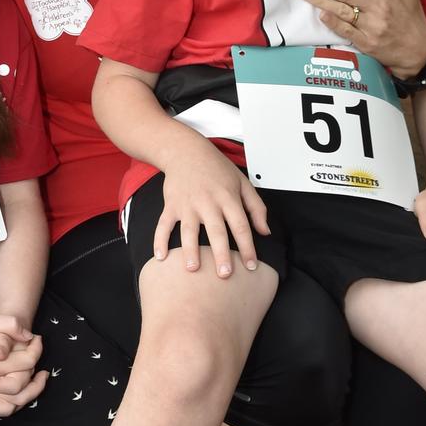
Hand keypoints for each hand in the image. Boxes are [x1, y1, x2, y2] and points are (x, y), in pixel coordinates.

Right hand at [0, 314, 42, 409]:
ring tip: (38, 379)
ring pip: (12, 405)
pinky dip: (11, 405)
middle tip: (38, 356)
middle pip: (22, 387)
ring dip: (29, 394)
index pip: (26, 363)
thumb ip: (9, 324)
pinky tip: (18, 392)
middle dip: (35, 371)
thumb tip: (29, 336)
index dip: (37, 349)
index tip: (37, 338)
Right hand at [155, 133, 269, 278]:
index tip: (251, 266)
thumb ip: (256, 207)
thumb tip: (265, 232)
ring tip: (192, 268)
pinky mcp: (171, 204)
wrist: (186, 150)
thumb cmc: (216, 167)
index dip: (247, 247)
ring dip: (190, 250)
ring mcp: (187, 204)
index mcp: (227, 197)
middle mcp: (207, 201)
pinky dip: (160, 240)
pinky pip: (164, 224)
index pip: (240, 225)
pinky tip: (161, 257)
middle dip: (220, 254)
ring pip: (189, 230)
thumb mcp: (242, 182)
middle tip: (224, 274)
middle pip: (216, 231)